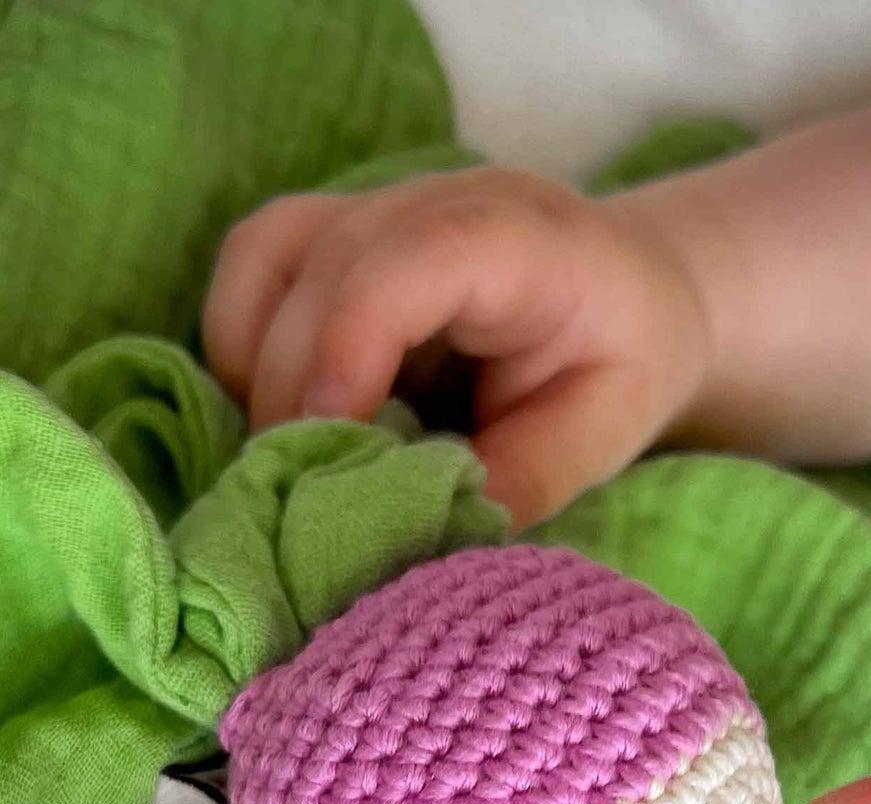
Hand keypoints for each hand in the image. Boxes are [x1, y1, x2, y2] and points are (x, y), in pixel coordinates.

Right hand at [201, 167, 709, 526]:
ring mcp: (373, 208)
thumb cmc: (623, 359)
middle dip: (295, 395)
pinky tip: (285, 415)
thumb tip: (422, 535)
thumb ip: (521, 479)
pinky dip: (243, 350)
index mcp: (520, 241)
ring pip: (264, 261)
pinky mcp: (331, 235)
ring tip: (294, 455)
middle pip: (320, 274)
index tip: (328, 440)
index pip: (411, 261)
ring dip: (256, 369)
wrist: (628, 292)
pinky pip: (251, 270)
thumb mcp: (602, 434)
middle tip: (311, 496)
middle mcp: (433, 202)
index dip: (349, 344)